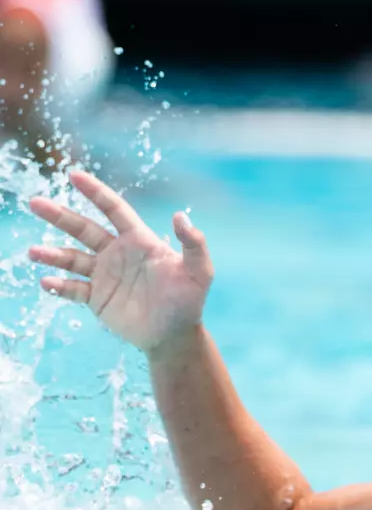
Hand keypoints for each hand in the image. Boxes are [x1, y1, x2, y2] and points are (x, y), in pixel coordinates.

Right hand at [25, 170, 212, 352]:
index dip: (95, 192)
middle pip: (83, 229)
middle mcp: (117, 253)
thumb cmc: (189, 300)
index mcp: (139, 241)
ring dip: (52, 254)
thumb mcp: (199, 271)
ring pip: (72, 258)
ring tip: (33, 252)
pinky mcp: (97, 298)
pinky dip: (59, 286)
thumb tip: (180, 215)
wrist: (175, 335)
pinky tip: (47, 282)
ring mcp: (104, 275)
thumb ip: (193, 243)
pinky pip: (73, 289)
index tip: (74, 174)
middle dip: (59, 216)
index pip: (114, 210)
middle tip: (34, 203)